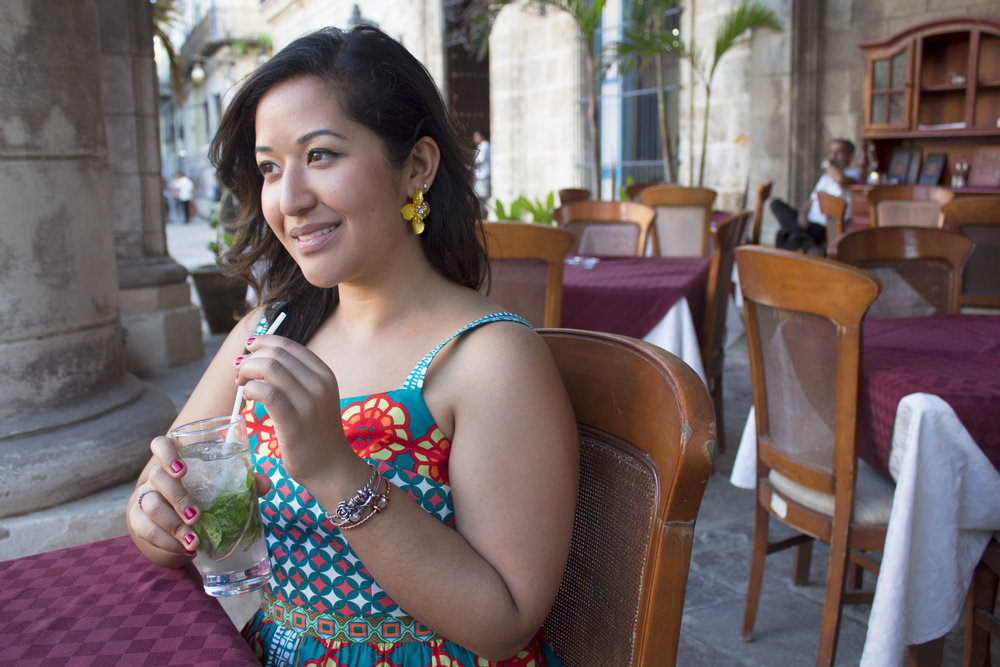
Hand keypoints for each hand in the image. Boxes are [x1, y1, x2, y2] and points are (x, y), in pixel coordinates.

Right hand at [128, 437, 272, 561]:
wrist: (179, 525)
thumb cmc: (204, 497)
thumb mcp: (223, 488)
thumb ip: (244, 482)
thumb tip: (264, 484)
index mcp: (176, 460)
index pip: (161, 445)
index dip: (167, 454)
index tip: (182, 470)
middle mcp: (156, 476)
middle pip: (158, 478)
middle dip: (178, 498)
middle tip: (196, 517)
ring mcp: (144, 497)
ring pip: (151, 505)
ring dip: (173, 525)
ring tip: (194, 542)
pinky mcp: (138, 520)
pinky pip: (145, 529)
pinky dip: (166, 541)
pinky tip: (184, 549)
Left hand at [235, 335, 348, 486]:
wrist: (331, 467)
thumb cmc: (316, 434)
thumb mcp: (315, 398)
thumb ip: (297, 379)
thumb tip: (263, 360)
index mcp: (324, 374)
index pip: (288, 345)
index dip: (263, 342)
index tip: (249, 351)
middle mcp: (319, 383)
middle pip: (276, 354)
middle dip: (251, 358)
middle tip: (239, 373)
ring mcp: (309, 402)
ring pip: (269, 368)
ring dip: (247, 371)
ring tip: (241, 384)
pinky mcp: (294, 421)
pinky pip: (266, 392)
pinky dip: (250, 389)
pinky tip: (247, 397)